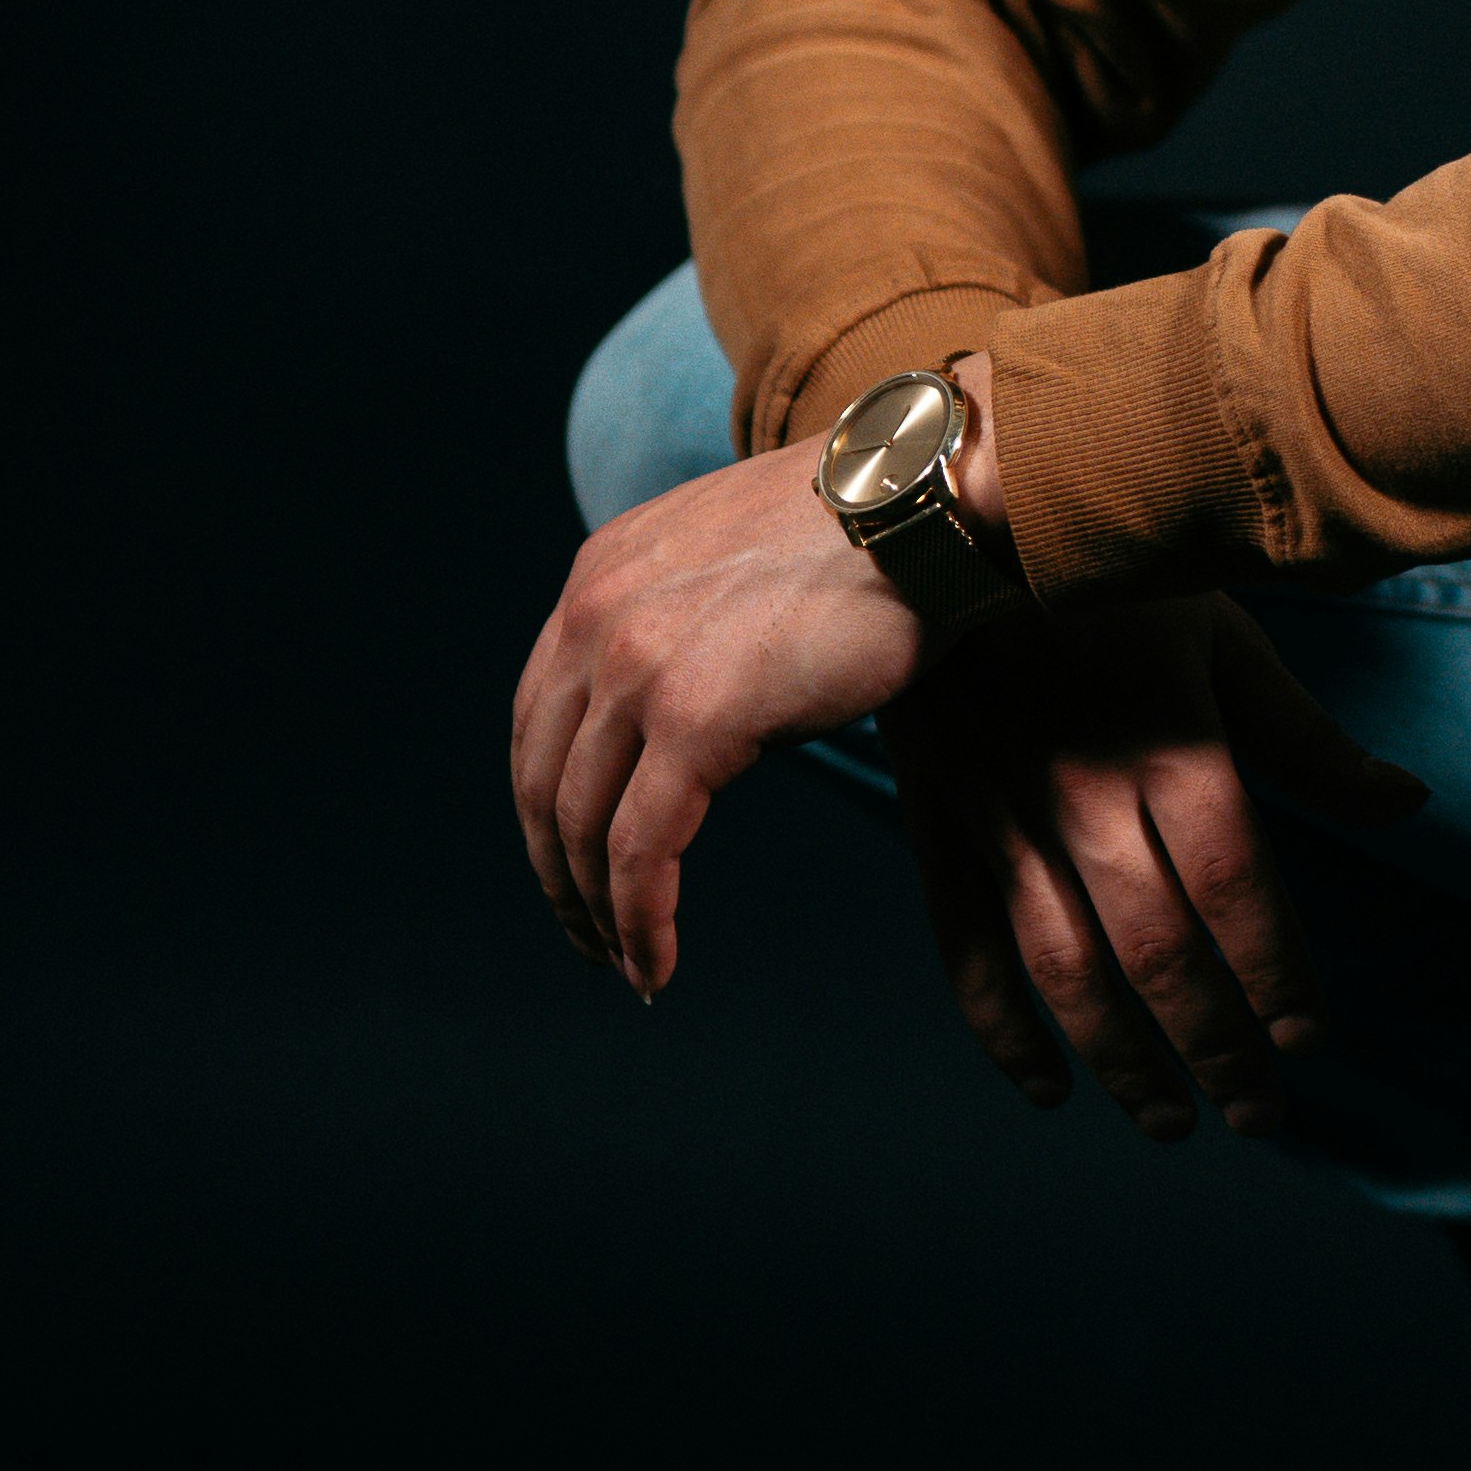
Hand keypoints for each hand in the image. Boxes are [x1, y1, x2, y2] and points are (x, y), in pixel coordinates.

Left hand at [511, 438, 926, 995]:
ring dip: (595, 913)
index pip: (541, 715)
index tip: (577, 862)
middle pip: (540, 777)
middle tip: (588, 937)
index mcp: (601, 573)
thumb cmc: (873, 536)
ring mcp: (637, 665)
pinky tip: (655, 968)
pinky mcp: (693, 718)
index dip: (549, 805)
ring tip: (627, 968)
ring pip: (581, 825)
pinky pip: (640, 851)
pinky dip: (638, 922)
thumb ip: (693, 621)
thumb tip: (702, 717)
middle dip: (557, 873)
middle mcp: (597, 614)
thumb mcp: (742, 562)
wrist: (930, 502)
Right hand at [885, 586, 1423, 1140]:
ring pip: (1065, 971)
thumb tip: (1407, 806)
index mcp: (1171, 746)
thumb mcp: (1224, 639)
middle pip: (1159, 952)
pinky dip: (1001, 1029)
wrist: (954, 525)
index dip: (1277, 977)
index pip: (1237, 892)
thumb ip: (1310, 740)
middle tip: (1259, 1115)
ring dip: (1121, 1061)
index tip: (1309, 1040)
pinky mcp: (939, 823)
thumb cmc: (1113, 582)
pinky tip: (1045, 1086)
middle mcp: (1085, 794)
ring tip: (1171, 1123)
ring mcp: (1003, 816)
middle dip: (1215, 1048)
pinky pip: (966, 948)